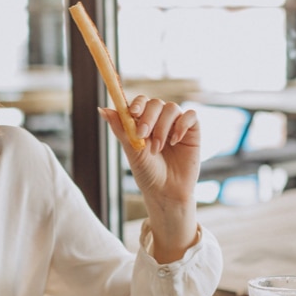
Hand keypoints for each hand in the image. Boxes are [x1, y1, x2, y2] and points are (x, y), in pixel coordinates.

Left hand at [101, 96, 200, 261]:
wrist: (166, 191)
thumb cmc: (148, 173)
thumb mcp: (132, 151)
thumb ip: (121, 129)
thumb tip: (102, 109)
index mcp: (143, 122)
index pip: (140, 103)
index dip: (137, 104)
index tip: (132, 113)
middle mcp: (160, 120)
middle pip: (155, 103)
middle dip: (148, 117)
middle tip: (142, 135)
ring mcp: (176, 124)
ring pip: (171, 108)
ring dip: (163, 127)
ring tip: (158, 148)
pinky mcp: (192, 131)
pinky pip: (190, 115)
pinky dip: (182, 125)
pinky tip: (175, 141)